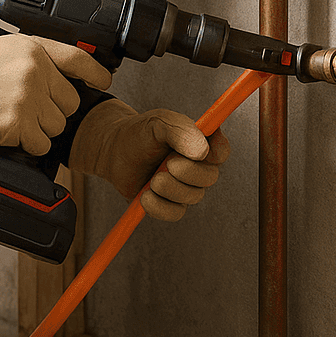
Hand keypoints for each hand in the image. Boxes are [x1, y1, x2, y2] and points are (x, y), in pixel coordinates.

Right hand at [0, 34, 112, 154]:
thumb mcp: (7, 50)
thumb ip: (38, 57)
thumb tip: (69, 70)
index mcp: (33, 49)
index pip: (78, 59)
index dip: (96, 73)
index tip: (103, 81)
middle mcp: (34, 71)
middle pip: (70, 102)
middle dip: (54, 109)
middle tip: (29, 107)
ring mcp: (28, 98)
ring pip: (58, 125)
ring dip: (41, 128)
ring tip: (16, 117)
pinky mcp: (19, 124)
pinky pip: (42, 144)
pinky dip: (29, 143)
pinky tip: (11, 131)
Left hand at [69, 98, 228, 220]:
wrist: (114, 152)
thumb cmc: (139, 134)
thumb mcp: (158, 123)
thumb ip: (180, 131)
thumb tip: (202, 152)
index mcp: (200, 142)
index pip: (221, 151)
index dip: (217, 153)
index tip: (201, 152)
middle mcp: (197, 166)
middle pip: (210, 177)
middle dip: (188, 172)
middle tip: (168, 164)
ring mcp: (185, 187)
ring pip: (193, 197)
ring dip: (169, 188)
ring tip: (152, 179)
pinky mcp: (170, 204)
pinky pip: (175, 213)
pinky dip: (159, 206)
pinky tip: (145, 195)